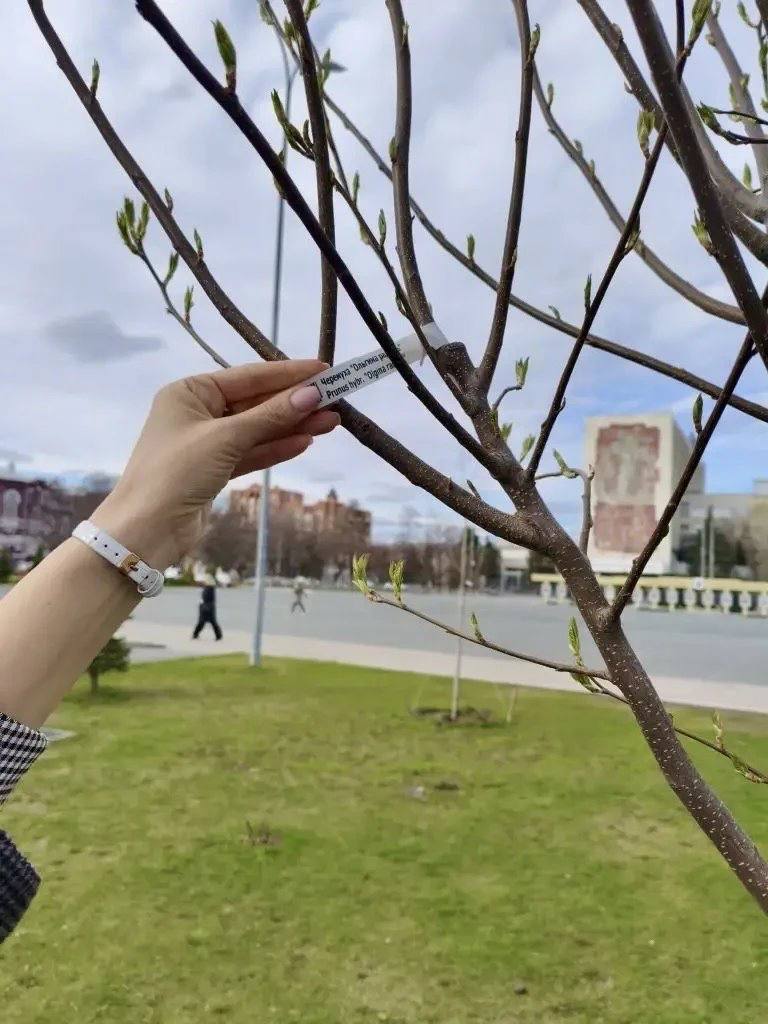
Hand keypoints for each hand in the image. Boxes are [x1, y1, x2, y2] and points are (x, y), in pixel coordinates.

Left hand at [91, 360, 337, 566]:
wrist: (146, 530)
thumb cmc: (177, 472)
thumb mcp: (226, 438)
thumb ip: (270, 416)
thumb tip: (312, 394)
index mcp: (189, 392)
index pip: (248, 377)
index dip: (288, 374)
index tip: (324, 371)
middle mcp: (197, 412)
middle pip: (255, 403)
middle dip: (294, 403)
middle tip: (336, 399)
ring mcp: (207, 443)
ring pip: (257, 429)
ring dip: (292, 426)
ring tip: (331, 421)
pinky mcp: (215, 471)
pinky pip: (252, 452)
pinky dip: (276, 448)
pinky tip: (305, 441)